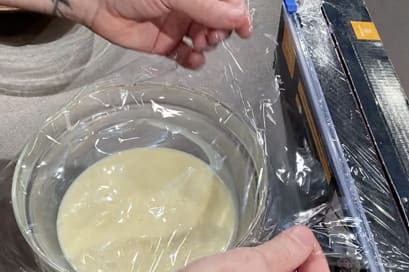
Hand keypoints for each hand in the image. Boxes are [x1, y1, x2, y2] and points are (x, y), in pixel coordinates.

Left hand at [80, 0, 251, 67]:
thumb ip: (208, 6)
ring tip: (199, 45)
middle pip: (219, 23)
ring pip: (205, 40)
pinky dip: (193, 61)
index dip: (237, 16)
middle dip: (220, 32)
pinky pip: (186, 56)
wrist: (96, 2)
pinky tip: (193, 60)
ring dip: (207, 46)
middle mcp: (190, 7)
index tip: (243, 29)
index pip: (226, 3)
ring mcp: (178, 25)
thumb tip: (240, 17)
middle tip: (212, 37)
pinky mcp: (166, 44)